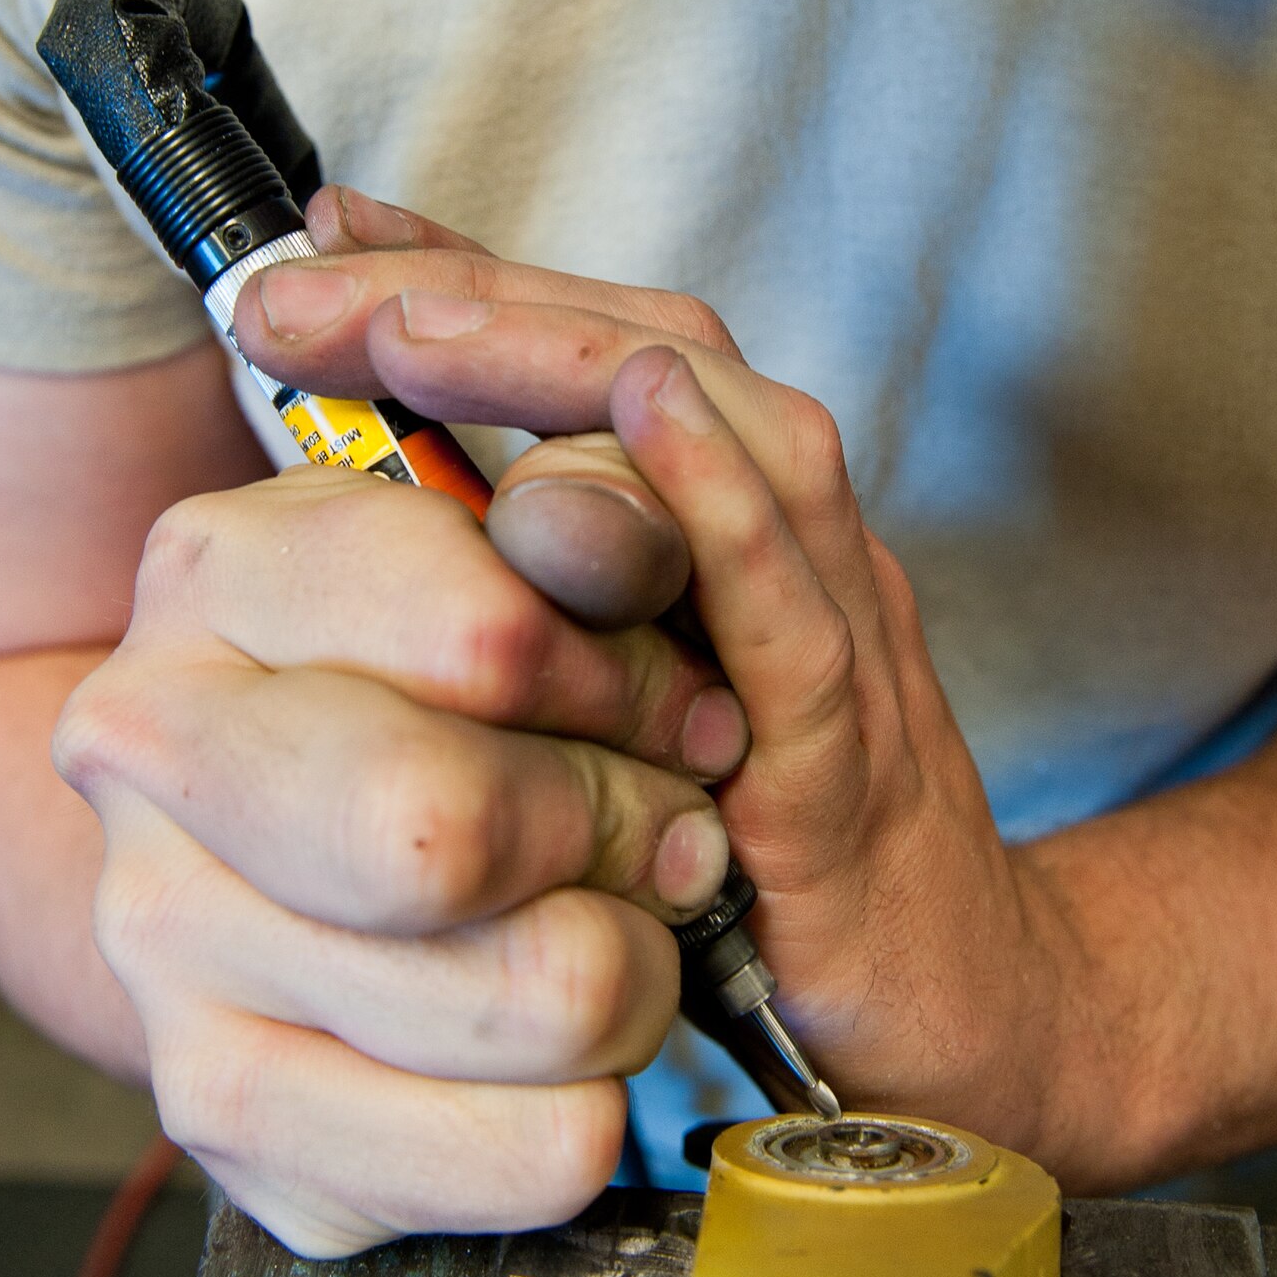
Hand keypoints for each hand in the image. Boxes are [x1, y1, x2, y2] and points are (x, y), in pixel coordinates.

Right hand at [53, 398, 753, 1252]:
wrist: (283, 848)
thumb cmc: (446, 692)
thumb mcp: (524, 561)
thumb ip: (604, 520)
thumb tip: (619, 542)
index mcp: (216, 578)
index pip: (490, 639)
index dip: (633, 681)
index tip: (666, 701)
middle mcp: (153, 768)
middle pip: (452, 836)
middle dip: (626, 830)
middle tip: (658, 827)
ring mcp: (170, 963)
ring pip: (538, 1000)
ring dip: (637, 964)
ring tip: (601, 924)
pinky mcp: (243, 1129)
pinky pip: (538, 1153)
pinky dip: (598, 1100)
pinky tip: (548, 1046)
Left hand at [232, 188, 1083, 1176]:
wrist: (965, 1024)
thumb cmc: (781, 883)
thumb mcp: (650, 736)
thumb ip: (564, 636)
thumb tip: (394, 557)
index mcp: (742, 555)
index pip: (618, 365)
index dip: (478, 289)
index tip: (325, 252)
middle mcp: (800, 571)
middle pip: (670, 366)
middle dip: (487, 304)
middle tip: (312, 286)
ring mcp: (841, 662)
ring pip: (748, 455)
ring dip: (575, 371)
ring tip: (419, 329)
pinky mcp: (847, 780)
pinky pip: (799, 630)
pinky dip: (730, 517)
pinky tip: (647, 424)